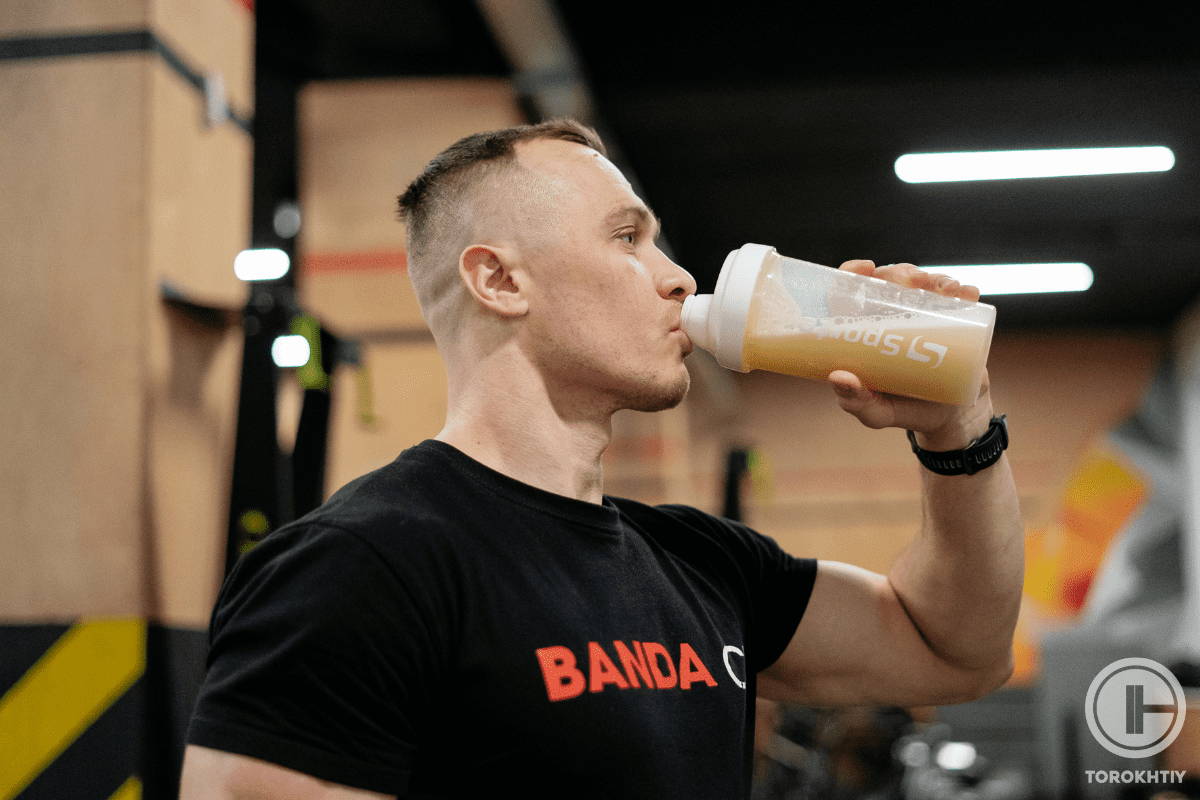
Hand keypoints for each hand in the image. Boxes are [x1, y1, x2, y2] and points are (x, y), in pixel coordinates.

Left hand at [828, 260, 992, 448]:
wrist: (953, 419)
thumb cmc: (905, 411)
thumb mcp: (877, 413)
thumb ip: (856, 402)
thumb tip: (838, 376)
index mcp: (865, 332)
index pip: (850, 294)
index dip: (852, 273)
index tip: (866, 269)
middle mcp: (892, 318)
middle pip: (889, 281)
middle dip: (900, 272)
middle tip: (912, 282)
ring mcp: (924, 317)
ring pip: (924, 284)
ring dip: (933, 278)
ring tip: (944, 290)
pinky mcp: (953, 322)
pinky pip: (957, 299)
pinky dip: (962, 291)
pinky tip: (966, 293)